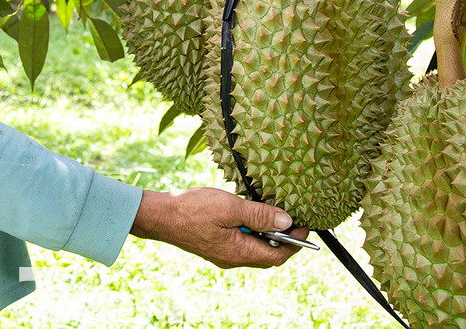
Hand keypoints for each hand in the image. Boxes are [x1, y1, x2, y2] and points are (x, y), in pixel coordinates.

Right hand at [130, 187, 309, 268]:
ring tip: (272, 209)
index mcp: (238, 253)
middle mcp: (232, 258)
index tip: (304, 224)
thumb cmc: (193, 209)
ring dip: (267, 231)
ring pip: (255, 247)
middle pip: (268, 254)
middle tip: (292, 215)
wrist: (160, 215)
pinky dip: (252, 229)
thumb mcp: (231, 207)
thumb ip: (260, 215)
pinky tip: (249, 211)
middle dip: (284, 237)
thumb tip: (287, 221)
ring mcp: (223, 253)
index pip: (277, 256)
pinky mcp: (216, 245)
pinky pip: (242, 241)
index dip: (295, 242)